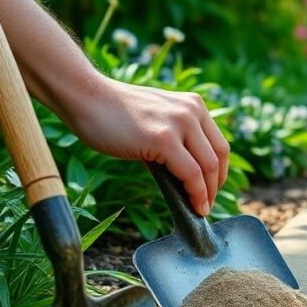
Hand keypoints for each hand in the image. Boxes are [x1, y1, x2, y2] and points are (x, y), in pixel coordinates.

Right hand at [62, 77, 230, 215]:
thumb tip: (187, 175)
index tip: (212, 190)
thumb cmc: (114, 114)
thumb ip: (176, 138)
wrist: (86, 97)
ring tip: (201, 209)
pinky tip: (193, 207)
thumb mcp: (157, 119)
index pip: (219, 144)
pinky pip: (191, 174)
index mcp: (193, 105)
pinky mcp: (164, 139)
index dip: (220, 171)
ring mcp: (179, 123)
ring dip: (208, 193)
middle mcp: (192, 111)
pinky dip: (196, 194)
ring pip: (208, 167)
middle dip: (216, 185)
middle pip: (219, 155)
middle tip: (207, 204)